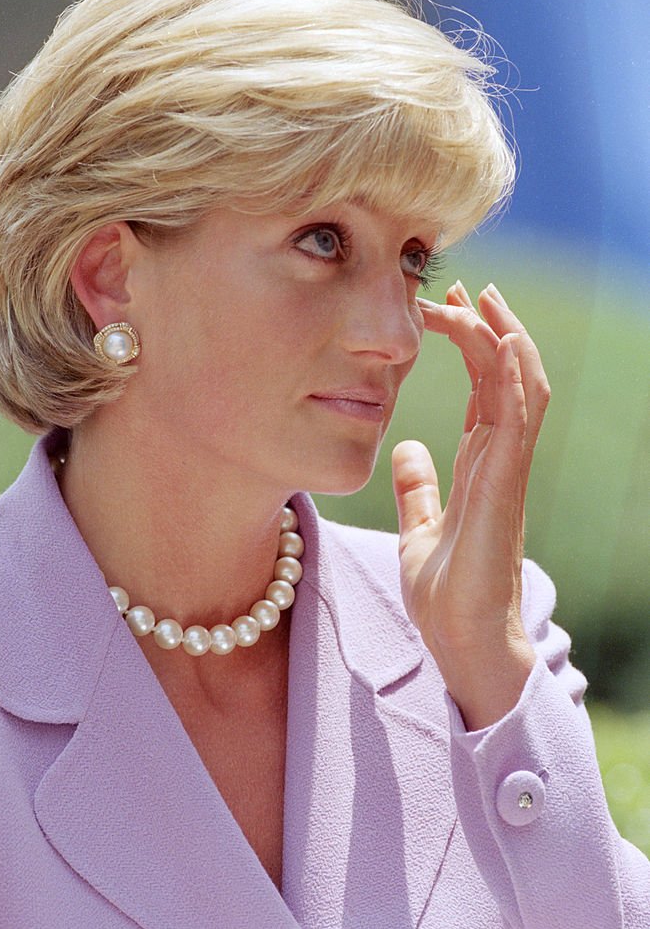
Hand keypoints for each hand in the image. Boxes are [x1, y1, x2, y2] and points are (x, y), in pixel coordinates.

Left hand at [391, 281, 549, 728]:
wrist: (461, 642)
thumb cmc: (447, 595)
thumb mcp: (419, 528)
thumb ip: (418, 488)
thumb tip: (404, 449)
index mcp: (482, 464)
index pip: (487, 388)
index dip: (473, 345)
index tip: (446, 307)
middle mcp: (501, 460)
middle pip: (507, 376)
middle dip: (490, 327)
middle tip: (466, 286)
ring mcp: (508, 471)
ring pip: (522, 386)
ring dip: (505, 337)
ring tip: (485, 296)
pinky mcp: (506, 486)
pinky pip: (517, 417)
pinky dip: (512, 374)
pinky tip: (499, 339)